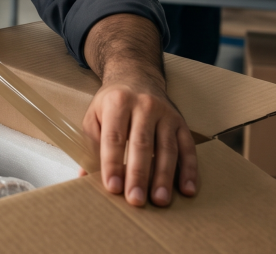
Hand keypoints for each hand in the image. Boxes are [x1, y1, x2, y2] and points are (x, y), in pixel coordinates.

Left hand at [82, 71, 198, 206]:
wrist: (137, 76)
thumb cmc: (112, 102)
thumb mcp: (95, 115)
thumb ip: (92, 144)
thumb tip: (86, 176)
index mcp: (118, 103)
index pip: (114, 137)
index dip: (112, 163)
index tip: (112, 187)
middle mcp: (144, 105)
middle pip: (141, 144)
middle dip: (139, 175)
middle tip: (136, 200)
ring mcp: (166, 113)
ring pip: (167, 148)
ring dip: (164, 177)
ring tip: (160, 200)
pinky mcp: (181, 122)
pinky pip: (188, 148)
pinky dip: (189, 170)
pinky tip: (186, 189)